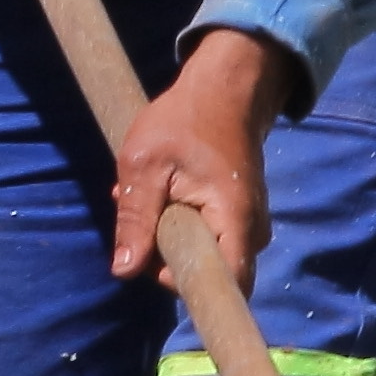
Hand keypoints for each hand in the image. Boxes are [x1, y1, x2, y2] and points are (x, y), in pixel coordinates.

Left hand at [110, 26, 290, 288]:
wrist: (225, 89)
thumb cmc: (185, 120)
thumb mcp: (146, 166)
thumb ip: (136, 220)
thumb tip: (124, 271)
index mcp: (235, 222)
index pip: (226, 287)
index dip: (186, 286)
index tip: (153, 259)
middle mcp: (252, 232)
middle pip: (208, 274)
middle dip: (165, 254)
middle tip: (138, 213)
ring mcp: (247, 226)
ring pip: (202, 254)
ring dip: (166, 234)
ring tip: (144, 195)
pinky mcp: (237, 218)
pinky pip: (206, 238)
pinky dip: (177, 223)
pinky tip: (158, 194)